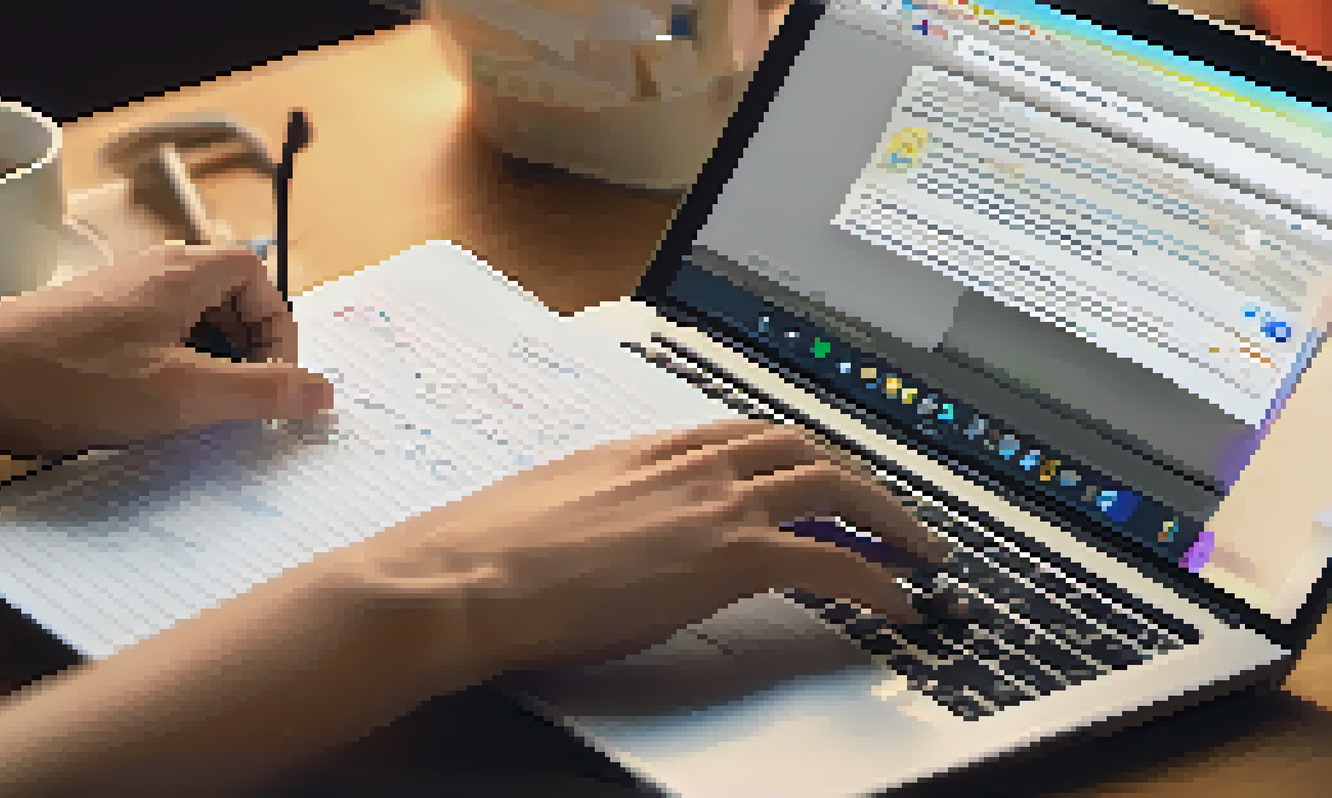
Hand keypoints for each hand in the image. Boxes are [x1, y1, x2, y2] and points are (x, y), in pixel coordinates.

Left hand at [0, 243, 332, 457]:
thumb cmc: (71, 385)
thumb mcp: (184, 397)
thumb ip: (263, 394)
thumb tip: (326, 392)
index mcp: (181, 273)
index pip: (259, 276)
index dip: (280, 327)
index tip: (276, 382)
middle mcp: (148, 272)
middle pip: (226, 295)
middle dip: (247, 350)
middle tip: (243, 402)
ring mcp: (112, 298)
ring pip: (187, 322)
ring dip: (207, 365)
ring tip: (195, 413)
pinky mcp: (81, 326)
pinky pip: (150, 340)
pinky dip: (167, 372)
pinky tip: (144, 414)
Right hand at [351, 418, 948, 674]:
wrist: (466, 578)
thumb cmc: (485, 553)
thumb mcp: (551, 507)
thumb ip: (598, 506)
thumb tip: (604, 528)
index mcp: (644, 449)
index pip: (744, 435)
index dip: (793, 456)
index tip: (818, 474)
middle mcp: (687, 463)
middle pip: (802, 448)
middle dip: (856, 477)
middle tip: (887, 510)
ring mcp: (712, 504)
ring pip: (834, 486)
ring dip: (889, 517)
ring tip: (920, 552)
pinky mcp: (728, 557)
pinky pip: (833, 560)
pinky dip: (879, 579)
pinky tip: (898, 605)